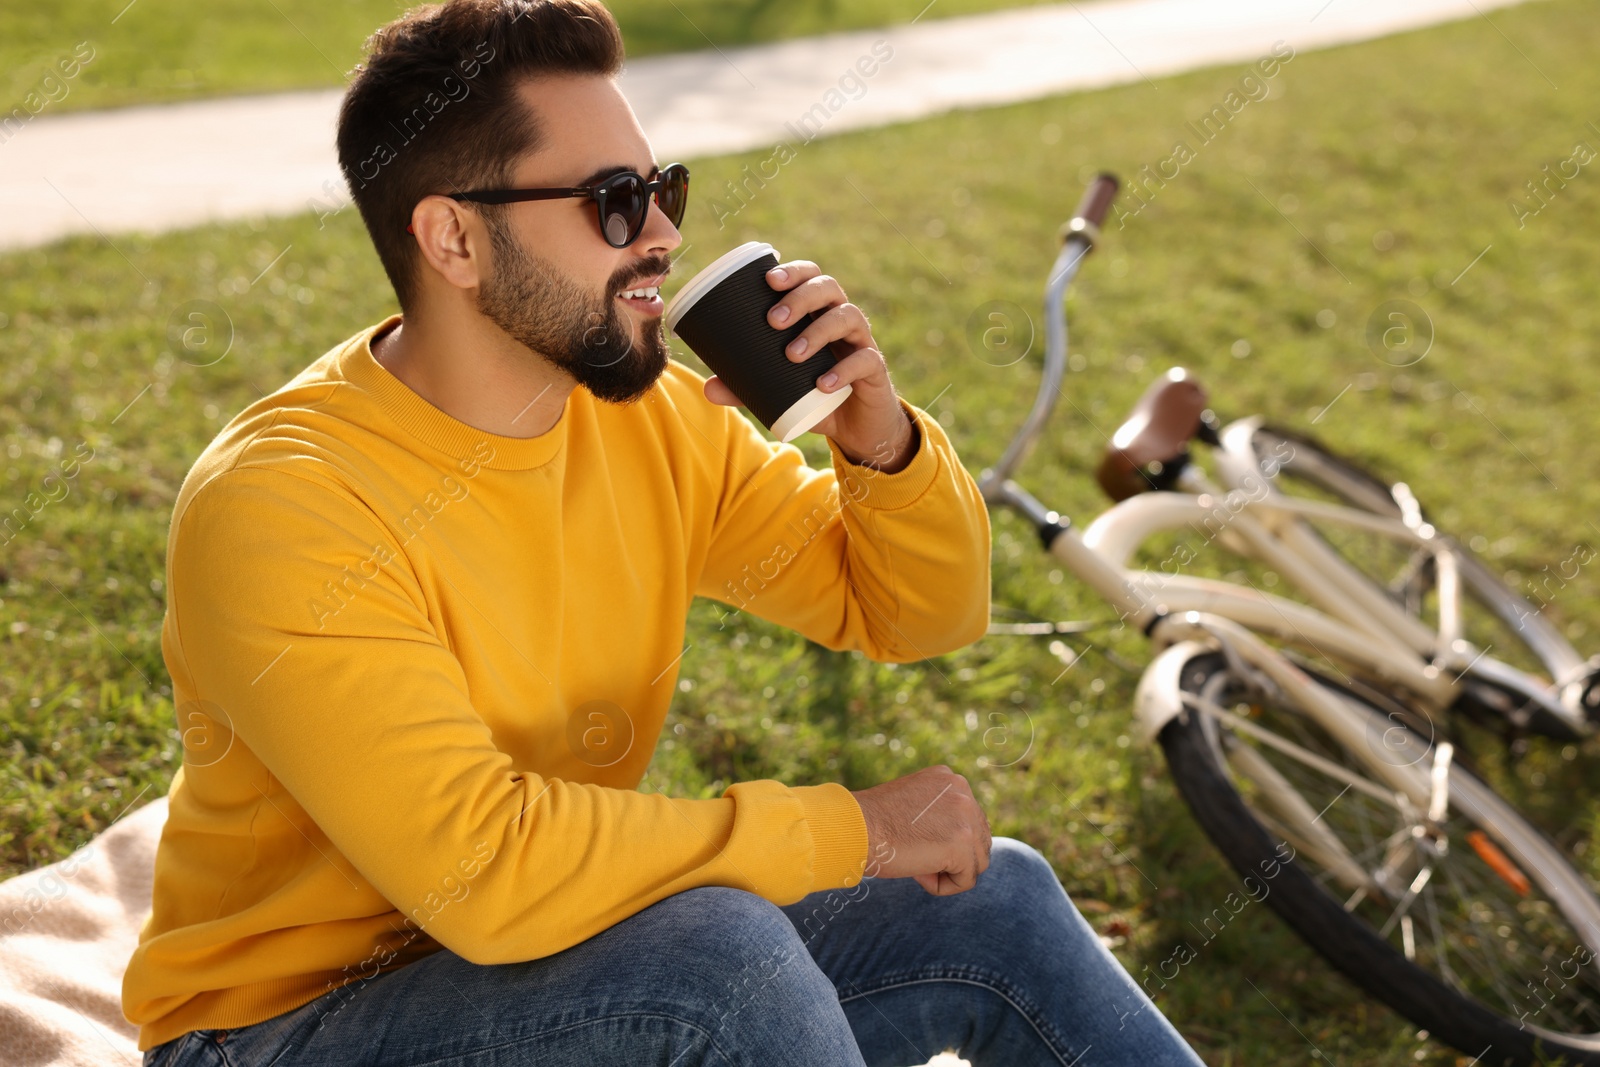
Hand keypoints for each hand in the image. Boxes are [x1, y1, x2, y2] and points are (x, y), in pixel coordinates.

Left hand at [701, 260, 915, 471]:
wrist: (856, 428)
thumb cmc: (816, 396)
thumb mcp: (778, 390)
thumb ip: (746, 387)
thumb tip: (707, 388)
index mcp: (818, 313)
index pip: (809, 277)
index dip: (792, 271)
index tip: (767, 279)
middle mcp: (841, 319)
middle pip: (828, 287)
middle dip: (799, 297)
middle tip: (773, 320)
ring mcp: (861, 341)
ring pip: (848, 316)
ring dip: (817, 330)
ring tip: (792, 354)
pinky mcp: (874, 369)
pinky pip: (865, 360)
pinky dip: (843, 370)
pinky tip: (822, 384)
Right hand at [850, 766, 991, 894]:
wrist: (854, 827)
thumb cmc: (872, 822)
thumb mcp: (912, 804)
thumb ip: (939, 813)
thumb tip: (956, 843)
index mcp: (950, 780)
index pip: (968, 821)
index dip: (942, 841)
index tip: (913, 840)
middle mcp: (963, 792)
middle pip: (979, 841)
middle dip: (950, 857)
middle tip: (914, 855)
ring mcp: (967, 817)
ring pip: (976, 862)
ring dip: (948, 871)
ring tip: (916, 864)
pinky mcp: (962, 844)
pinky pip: (966, 880)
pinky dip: (942, 886)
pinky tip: (917, 873)